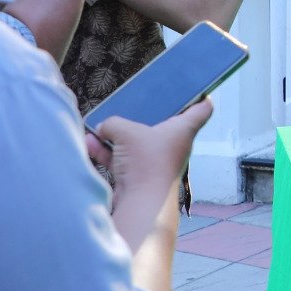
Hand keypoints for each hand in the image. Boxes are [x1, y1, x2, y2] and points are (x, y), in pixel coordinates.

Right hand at [86, 98, 214, 205]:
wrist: (141, 202)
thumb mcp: (125, 131)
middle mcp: (173, 145)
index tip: (197, 88)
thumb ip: (112, 124)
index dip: (201, 96)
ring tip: (97, 128)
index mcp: (183, 129)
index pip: (202, 109)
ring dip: (115, 136)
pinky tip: (88, 144)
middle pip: (163, 124)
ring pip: (136, 142)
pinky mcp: (139, 176)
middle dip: (144, 115)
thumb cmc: (146, 161)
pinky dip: (106, 152)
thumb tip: (102, 129)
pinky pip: (122, 158)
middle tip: (134, 103)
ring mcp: (155, 161)